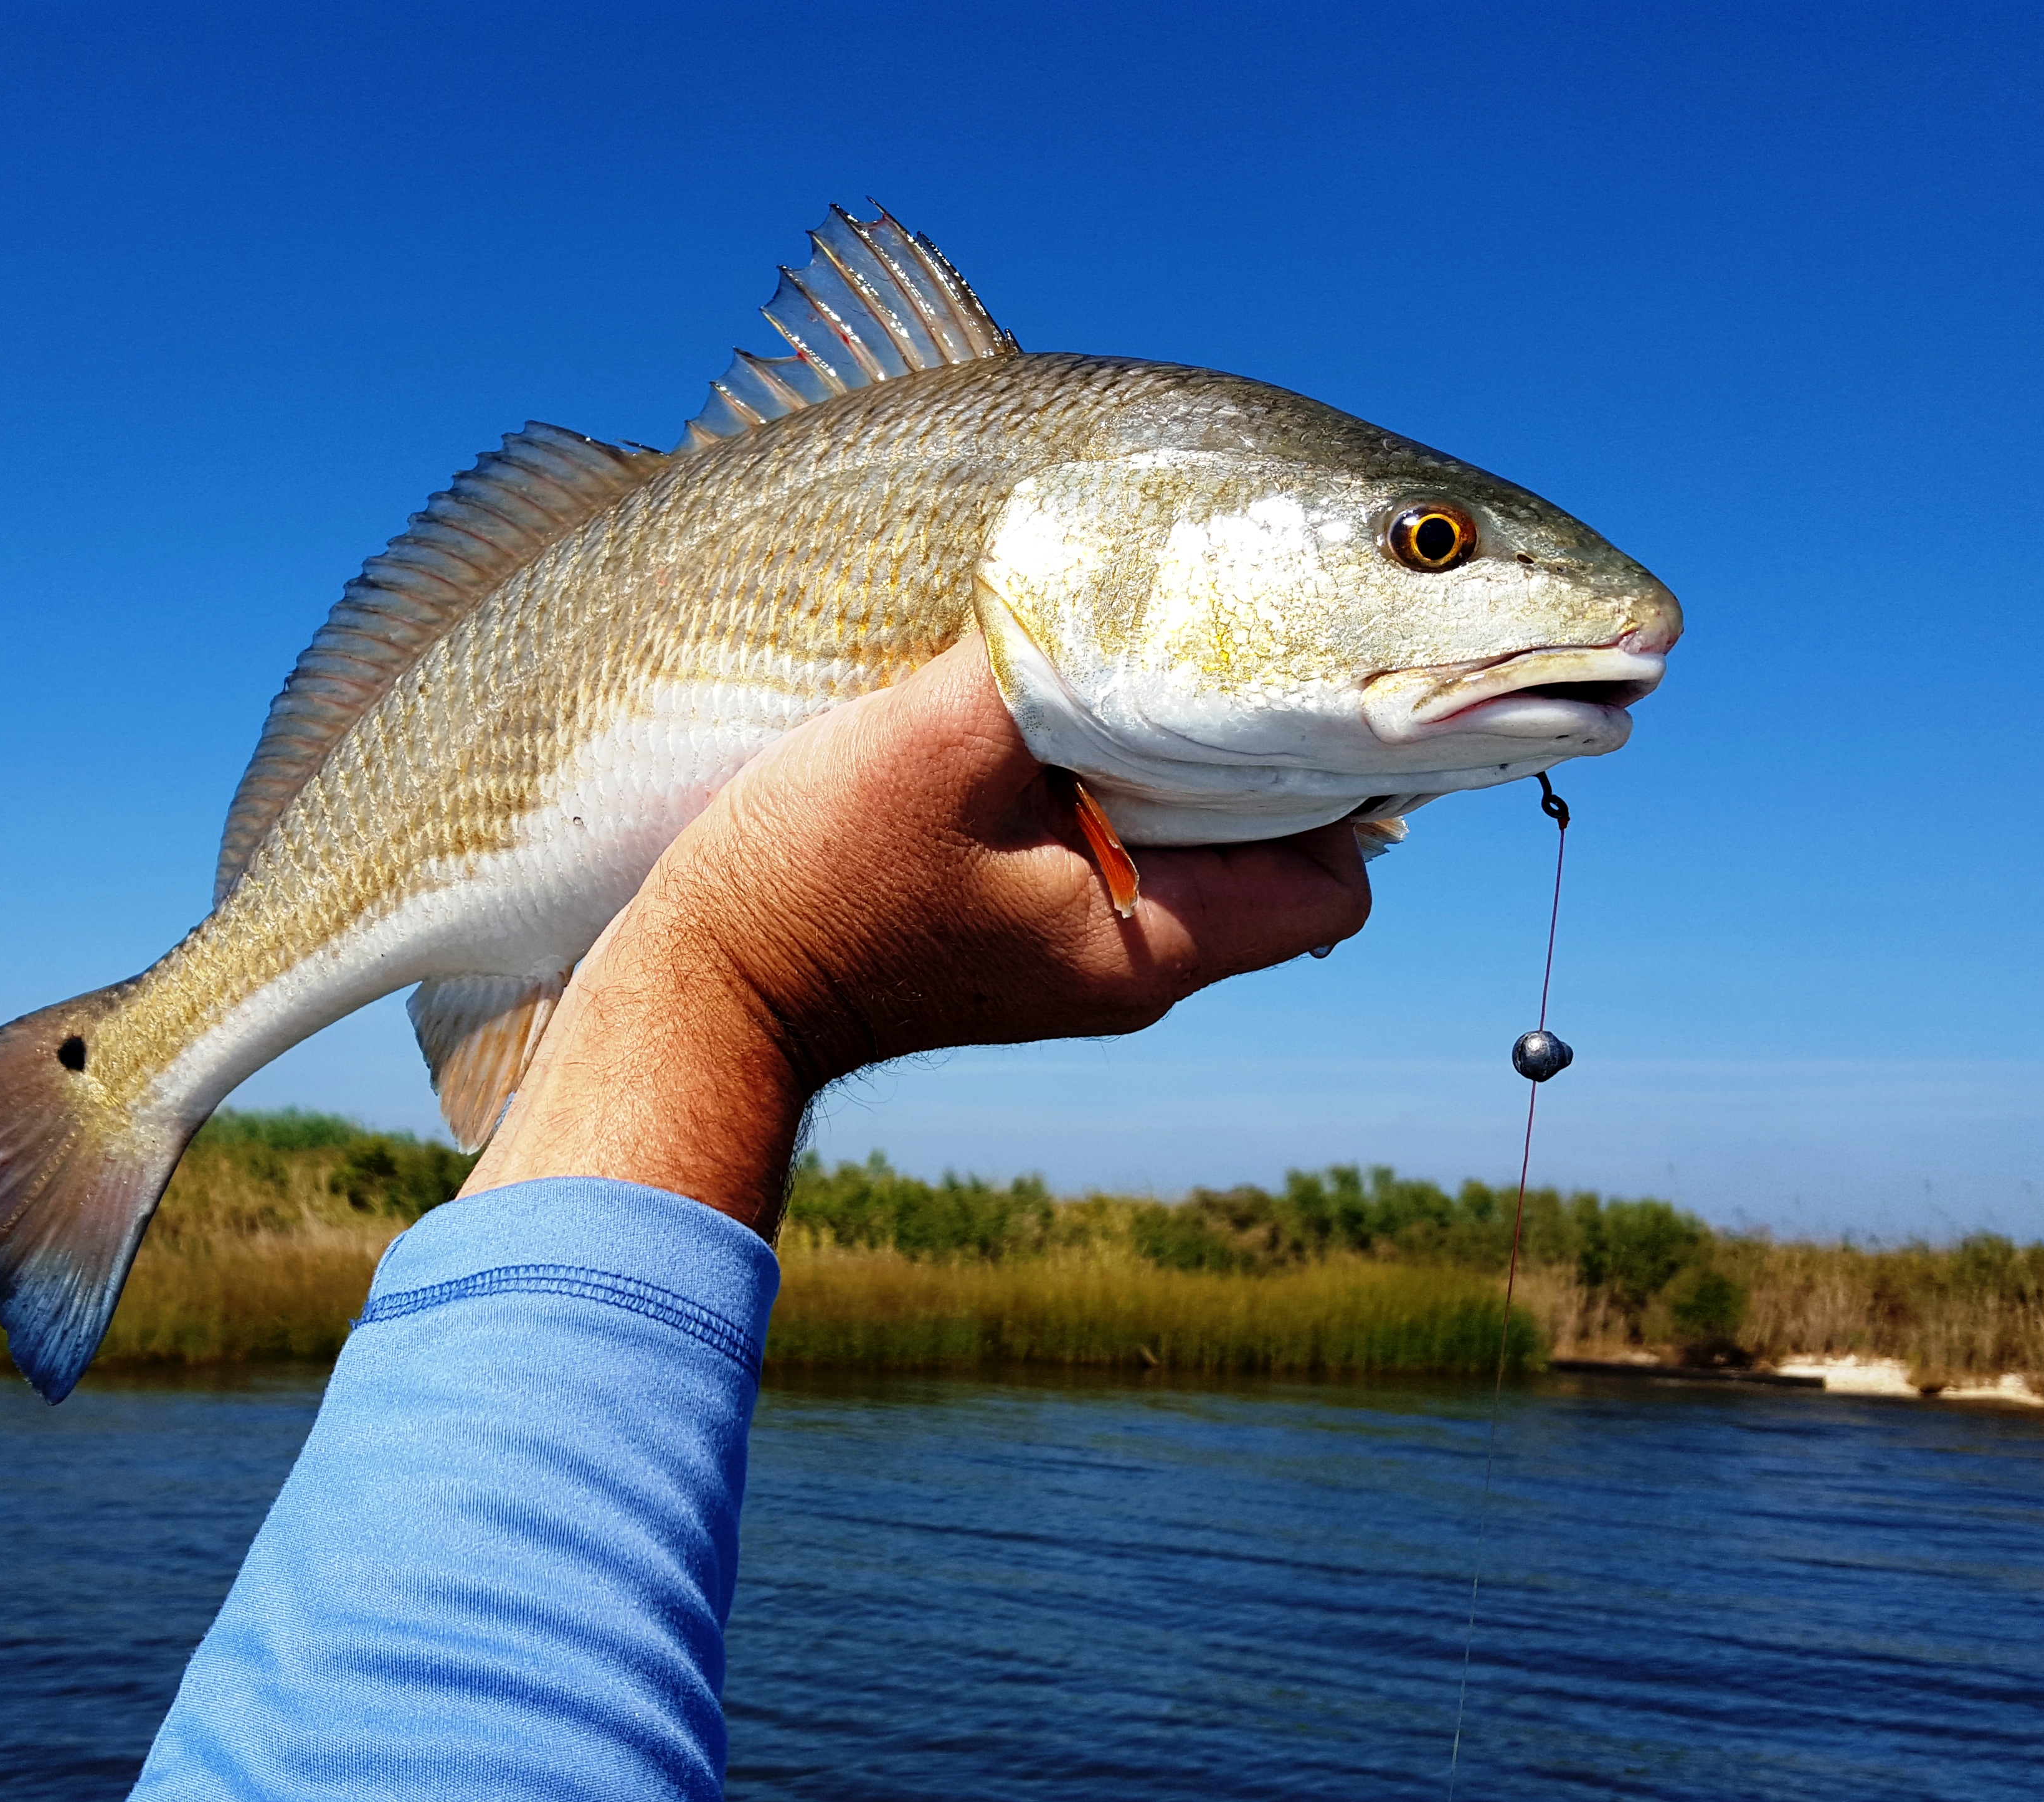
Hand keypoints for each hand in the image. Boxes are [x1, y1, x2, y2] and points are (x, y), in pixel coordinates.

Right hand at [456, 631, 1373, 1230]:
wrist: (698, 995)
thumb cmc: (809, 884)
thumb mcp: (931, 742)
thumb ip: (1048, 658)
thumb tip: (1125, 565)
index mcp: (1151, 942)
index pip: (1336, 876)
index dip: (1345, 771)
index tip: (1299, 675)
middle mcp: (1135, 961)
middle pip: (1274, 844)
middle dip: (1259, 736)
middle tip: (1216, 635)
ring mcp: (1075, 949)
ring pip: (1189, 833)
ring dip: (1168, 744)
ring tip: (1119, 661)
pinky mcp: (1015, 924)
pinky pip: (1108, 837)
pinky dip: (1100, 767)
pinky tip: (1042, 707)